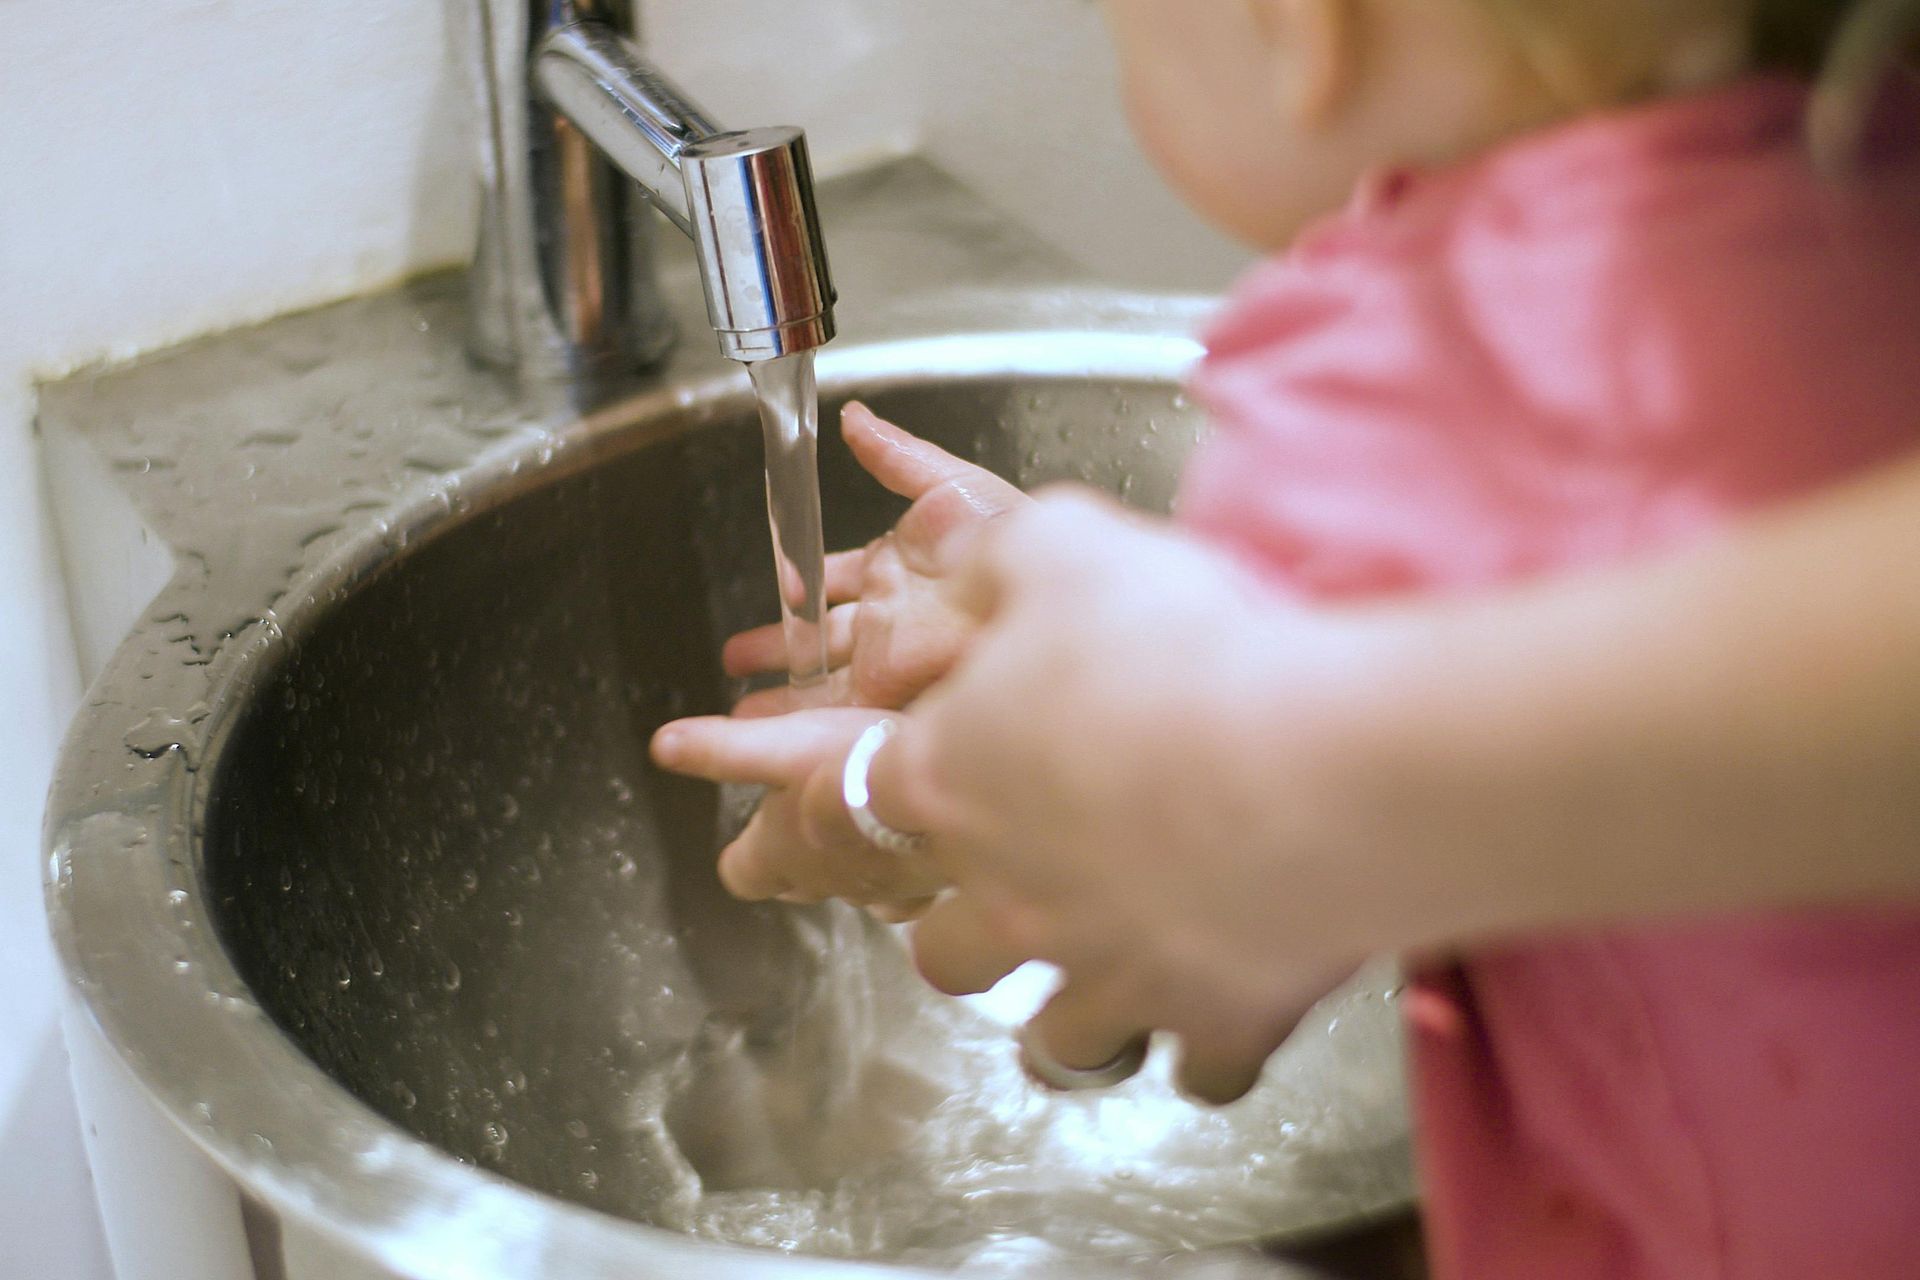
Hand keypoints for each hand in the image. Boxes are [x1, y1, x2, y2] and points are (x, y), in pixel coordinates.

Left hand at [650, 707, 947, 916]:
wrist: (951, 797)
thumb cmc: (859, 773)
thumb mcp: (783, 747)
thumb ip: (724, 751)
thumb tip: (663, 746)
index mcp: (779, 854)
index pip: (740, 873)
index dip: (742, 853)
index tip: (749, 833)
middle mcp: (824, 883)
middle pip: (796, 883)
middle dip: (799, 857)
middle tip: (808, 819)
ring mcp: (876, 892)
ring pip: (853, 888)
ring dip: (853, 862)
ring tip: (865, 825)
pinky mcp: (925, 888)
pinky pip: (907, 891)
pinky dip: (905, 869)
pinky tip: (917, 841)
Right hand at [726, 403, 1026, 715]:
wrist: (1032, 584)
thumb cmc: (1007, 533)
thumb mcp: (949, 484)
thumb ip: (897, 456)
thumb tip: (855, 420)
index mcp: (898, 569)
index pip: (835, 579)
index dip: (800, 584)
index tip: (778, 589)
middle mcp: (889, 617)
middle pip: (820, 636)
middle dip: (779, 648)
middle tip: (739, 658)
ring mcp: (888, 656)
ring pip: (822, 677)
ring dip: (784, 692)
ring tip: (746, 709)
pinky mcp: (888, 689)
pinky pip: (838, 708)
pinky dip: (802, 718)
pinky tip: (770, 729)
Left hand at [883, 490, 1388, 1103]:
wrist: (1320, 760)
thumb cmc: (1183, 647)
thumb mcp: (1066, 546)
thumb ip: (990, 557)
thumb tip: (944, 562)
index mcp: (952, 781)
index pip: (856, 805)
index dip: (862, 801)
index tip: (878, 804)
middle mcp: (1007, 898)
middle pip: (940, 953)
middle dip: (964, 934)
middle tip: (1015, 900)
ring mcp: (1103, 974)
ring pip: (1052, 1040)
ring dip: (1073, 1014)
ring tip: (1110, 979)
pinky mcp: (1207, 1021)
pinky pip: (1192, 1071)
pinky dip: (1204, 1050)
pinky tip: (1225, 1016)